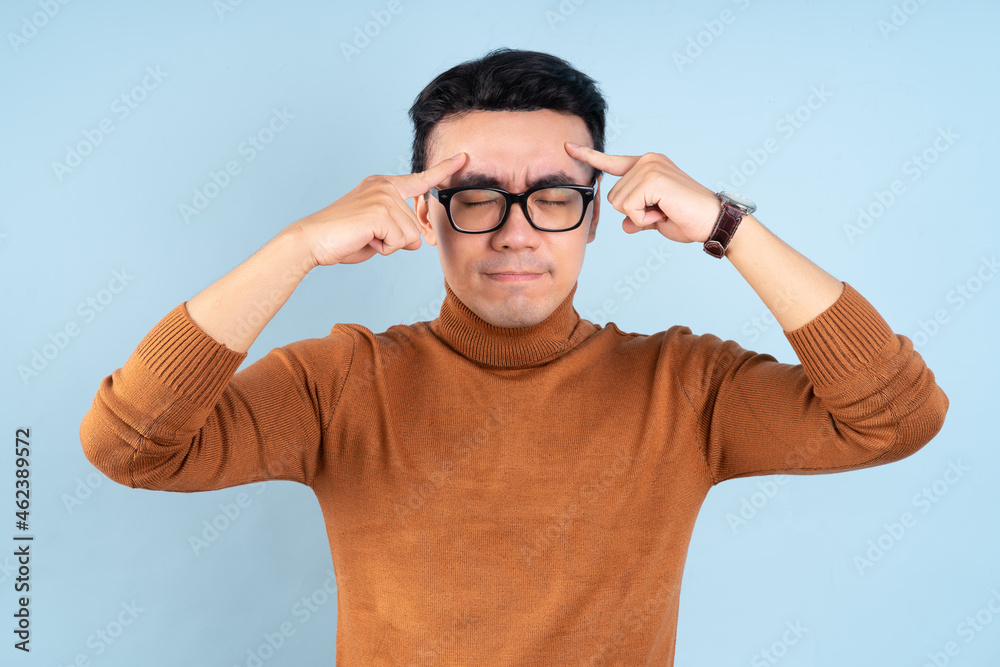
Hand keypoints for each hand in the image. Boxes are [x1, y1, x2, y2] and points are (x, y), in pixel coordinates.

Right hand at [285, 152, 466, 266]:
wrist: (311, 241)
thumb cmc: (341, 239)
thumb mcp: (377, 235)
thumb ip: (399, 233)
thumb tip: (416, 241)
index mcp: (383, 186)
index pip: (420, 179)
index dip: (444, 170)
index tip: (464, 157)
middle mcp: (385, 187)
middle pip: (415, 227)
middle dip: (394, 241)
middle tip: (366, 237)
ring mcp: (384, 197)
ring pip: (409, 237)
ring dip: (388, 246)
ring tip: (363, 237)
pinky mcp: (380, 211)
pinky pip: (400, 242)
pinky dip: (383, 249)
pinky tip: (365, 239)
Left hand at [564, 143, 721, 243]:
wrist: (714, 222)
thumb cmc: (688, 220)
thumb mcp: (656, 220)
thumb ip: (638, 218)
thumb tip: (625, 225)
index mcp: (647, 165)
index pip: (612, 161)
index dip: (589, 156)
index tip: (567, 146)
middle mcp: (647, 161)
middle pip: (611, 196)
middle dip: (632, 213)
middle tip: (660, 212)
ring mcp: (650, 167)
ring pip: (619, 203)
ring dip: (639, 217)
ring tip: (663, 212)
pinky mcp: (653, 179)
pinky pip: (630, 208)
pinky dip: (644, 219)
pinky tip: (663, 214)